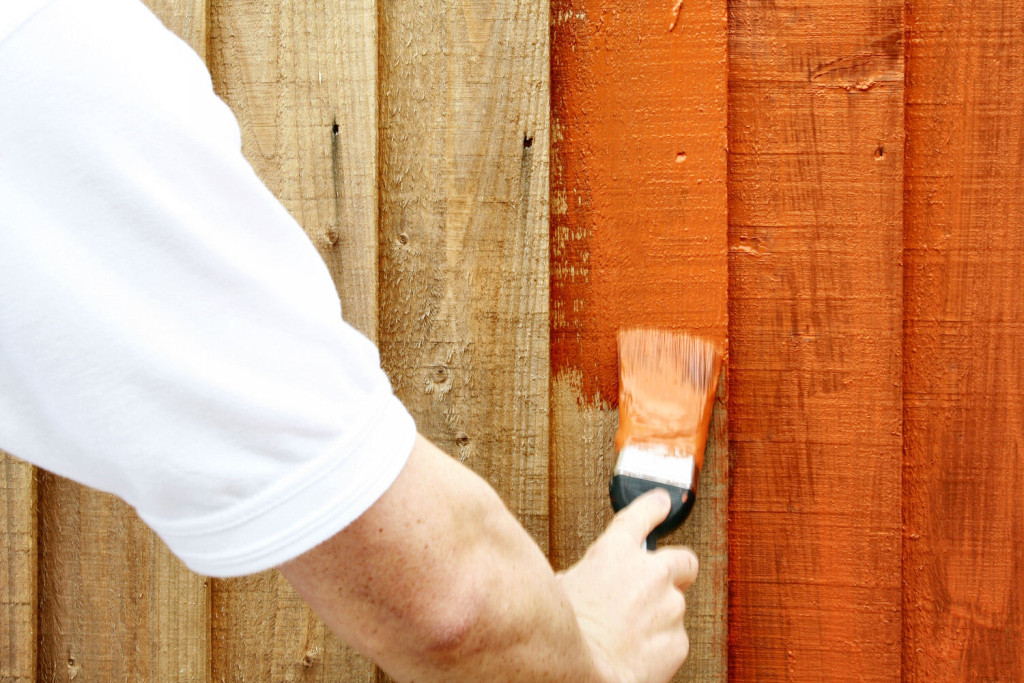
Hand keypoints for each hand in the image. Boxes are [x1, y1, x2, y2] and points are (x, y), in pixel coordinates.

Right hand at [557, 489, 697, 682]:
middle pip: (682, 561)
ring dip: (657, 616)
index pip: (641, 516)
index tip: (662, 502)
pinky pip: (673, 639)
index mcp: (615, 552)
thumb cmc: (564, 629)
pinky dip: (658, 645)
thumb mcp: (563, 586)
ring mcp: (669, 607)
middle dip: (674, 572)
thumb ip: (587, 575)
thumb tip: (588, 583)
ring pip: (674, 607)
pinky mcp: (678, 640)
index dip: (653, 507)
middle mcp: (650, 574)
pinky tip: (634, 652)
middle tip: (655, 586)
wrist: (580, 670)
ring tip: (628, 633)